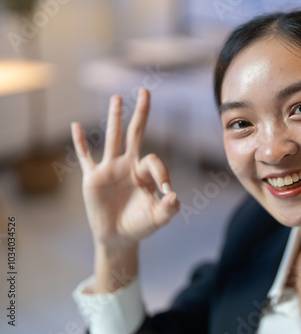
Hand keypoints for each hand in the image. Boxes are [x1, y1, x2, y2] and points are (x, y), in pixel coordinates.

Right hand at [71, 88, 178, 248]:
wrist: (118, 237)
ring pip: (112, 138)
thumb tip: (174, 196)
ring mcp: (110, 169)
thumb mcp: (157, 218)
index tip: (167, 191)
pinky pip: (86, 157)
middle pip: (135, 133)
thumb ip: (168, 209)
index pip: (154, 161)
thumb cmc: (140, 225)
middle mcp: (128, 164)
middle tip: (146, 91)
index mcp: (145, 172)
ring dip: (114, 118)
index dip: (162, 173)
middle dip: (141, 113)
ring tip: (116, 98)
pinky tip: (76, 125)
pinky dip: (81, 143)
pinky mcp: (93, 178)